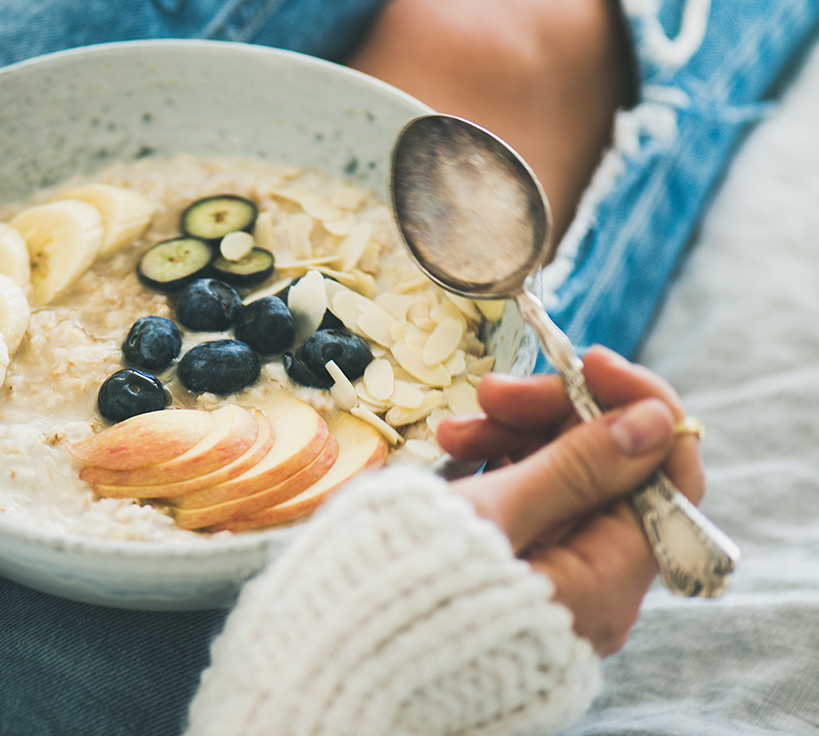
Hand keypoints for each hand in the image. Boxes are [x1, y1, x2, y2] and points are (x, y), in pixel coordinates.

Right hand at [437, 347, 704, 655]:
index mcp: (604, 583)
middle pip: (609, 471)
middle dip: (554, 418)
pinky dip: (497, 468)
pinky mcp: (517, 572)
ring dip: (516, 437)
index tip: (586, 362)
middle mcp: (593, 588)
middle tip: (492, 391)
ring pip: (563, 479)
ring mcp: (555, 580)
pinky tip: (452, 452)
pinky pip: (529, 503)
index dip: (636, 407)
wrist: (348, 653)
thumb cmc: (410, 588)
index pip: (667, 476)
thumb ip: (576, 467)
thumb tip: (656, 422)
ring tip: (453, 431)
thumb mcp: (492, 515)